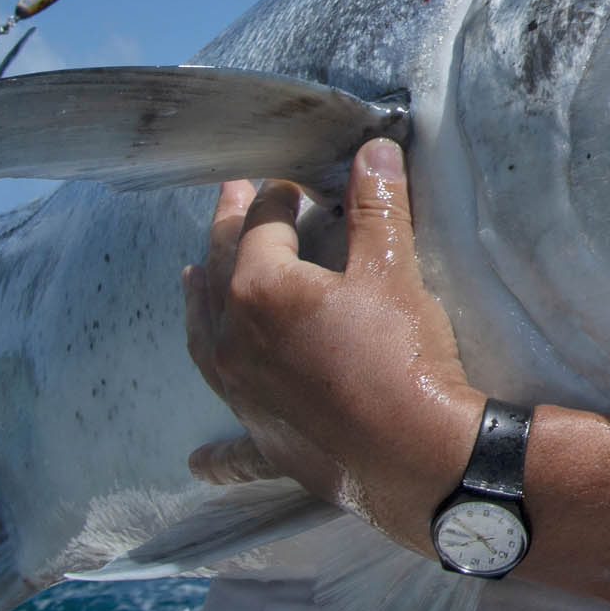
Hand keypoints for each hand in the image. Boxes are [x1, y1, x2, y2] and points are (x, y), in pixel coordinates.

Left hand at [183, 137, 480, 550]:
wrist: (418, 454)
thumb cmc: (402, 355)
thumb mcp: (393, 270)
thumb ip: (376, 207)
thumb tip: (372, 149)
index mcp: (260, 290)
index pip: (262, 225)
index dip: (277, 195)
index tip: (291, 179)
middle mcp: (234, 341)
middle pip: (220, 271)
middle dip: (227, 228)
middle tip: (230, 196)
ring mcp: (242, 396)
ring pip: (205, 340)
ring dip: (198, 305)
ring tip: (191, 279)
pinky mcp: (265, 444)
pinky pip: (232, 447)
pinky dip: (216, 452)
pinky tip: (199, 461)